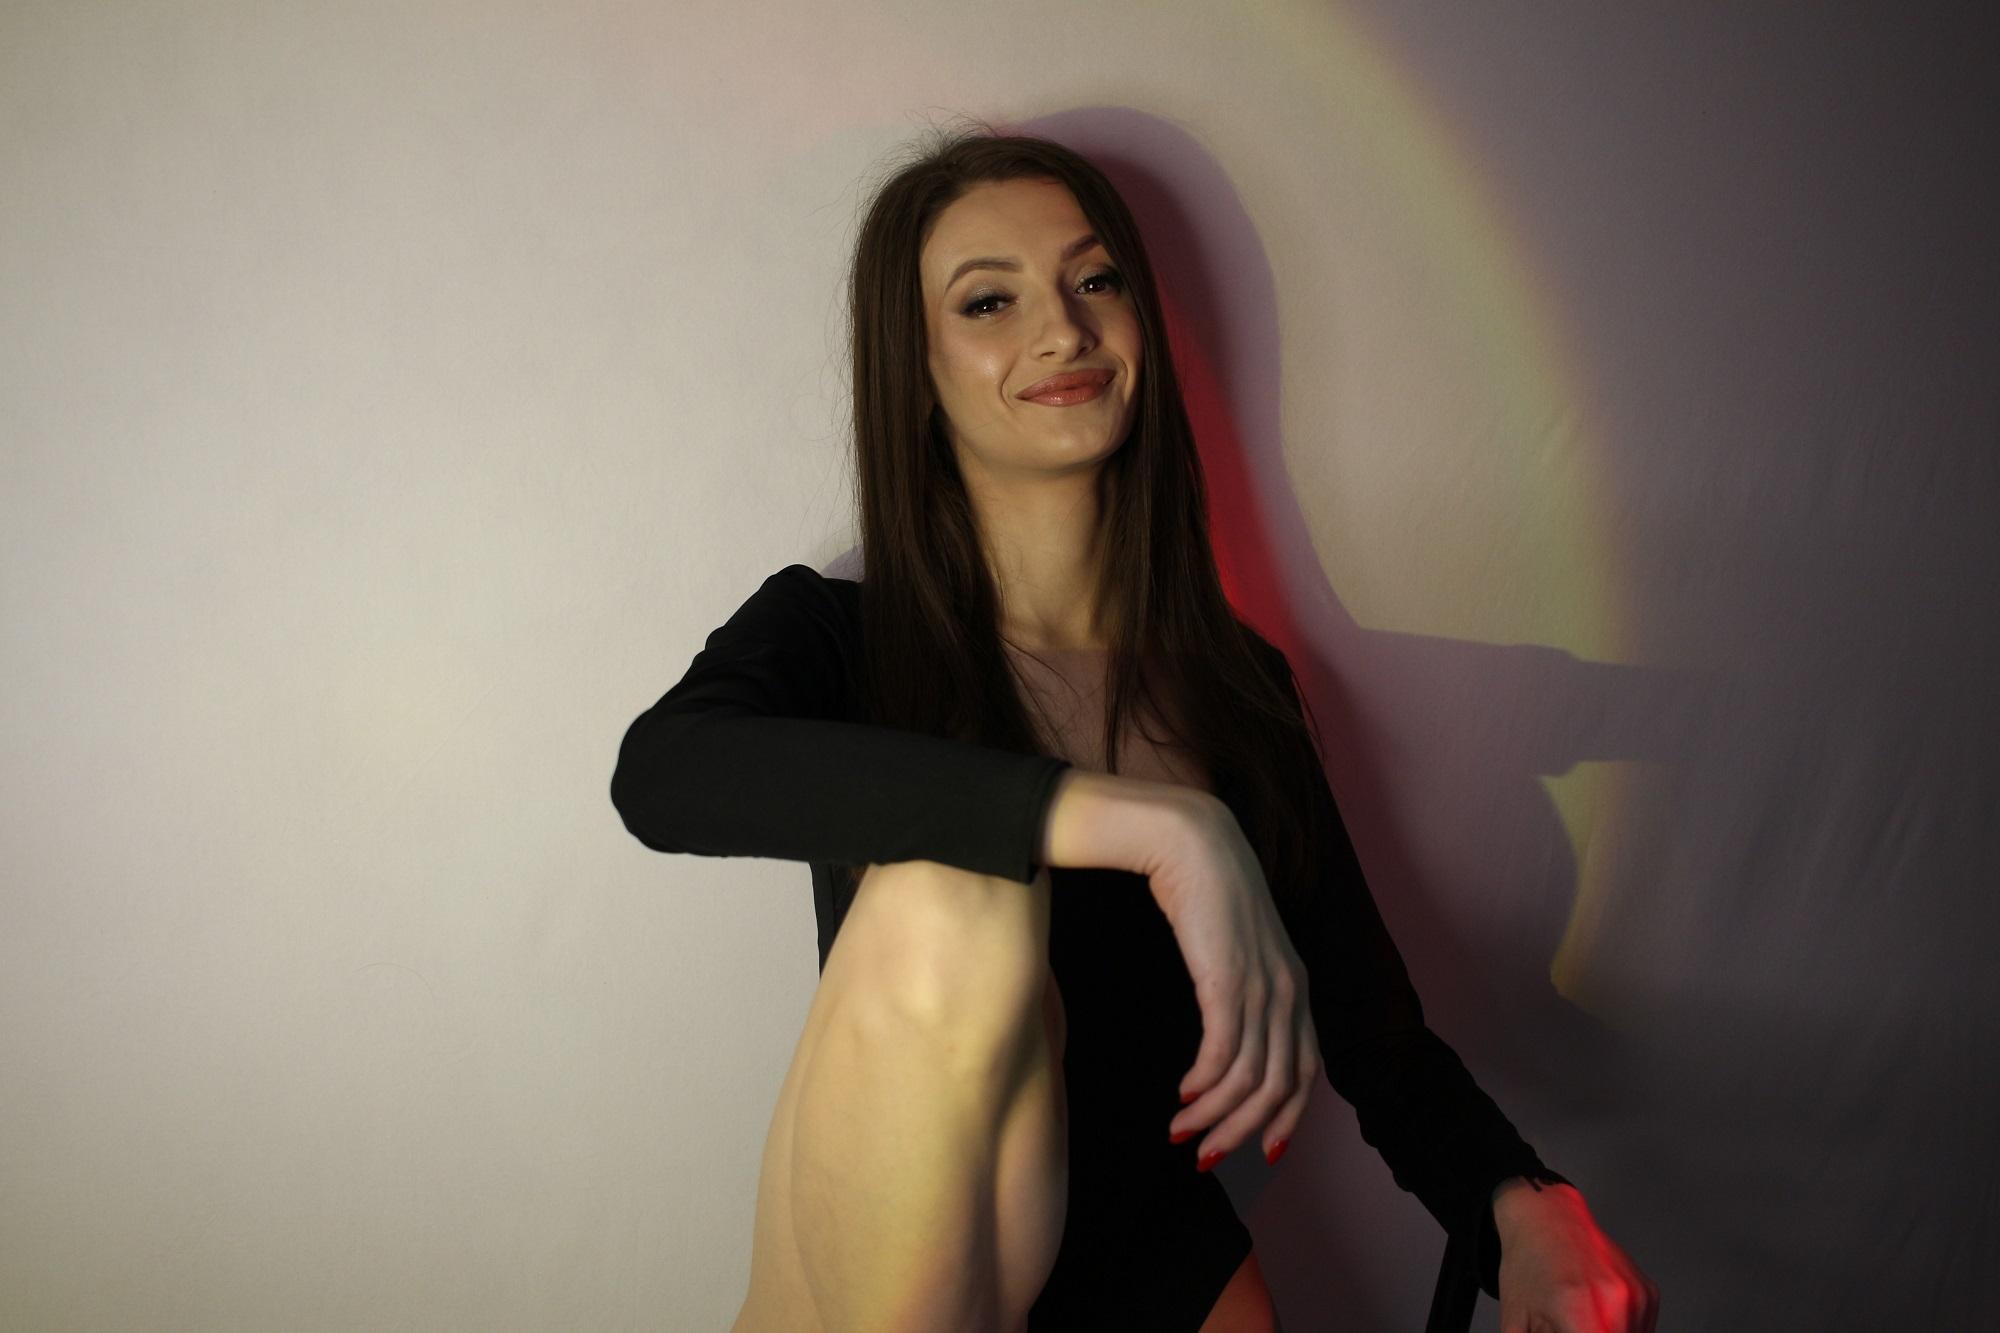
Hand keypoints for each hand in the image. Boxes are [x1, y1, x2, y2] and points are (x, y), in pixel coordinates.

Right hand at [1142, 793, 1319, 1171]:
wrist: (1190, 841)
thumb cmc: (1204, 891)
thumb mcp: (1235, 947)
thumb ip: (1241, 987)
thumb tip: (1224, 1034)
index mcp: (1296, 986)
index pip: (1307, 1072)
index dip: (1287, 1118)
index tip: (1262, 1152)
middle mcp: (1289, 992)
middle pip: (1280, 1087)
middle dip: (1244, 1133)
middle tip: (1206, 1158)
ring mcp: (1262, 987)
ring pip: (1249, 1078)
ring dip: (1214, 1116)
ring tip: (1179, 1133)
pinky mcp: (1228, 981)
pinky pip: (1223, 1053)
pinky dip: (1205, 1084)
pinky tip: (1183, 1096)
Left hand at [1493, 1179, 1658, 1332]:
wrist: (1545, 1216)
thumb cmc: (1527, 1264)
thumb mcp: (1517, 1322)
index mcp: (1580, 1309)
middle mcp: (1616, 1302)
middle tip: (1566, 1327)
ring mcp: (1637, 1296)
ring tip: (1577, 1323)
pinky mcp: (1649, 1293)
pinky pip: (1642, 1331)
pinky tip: (1595, 1315)